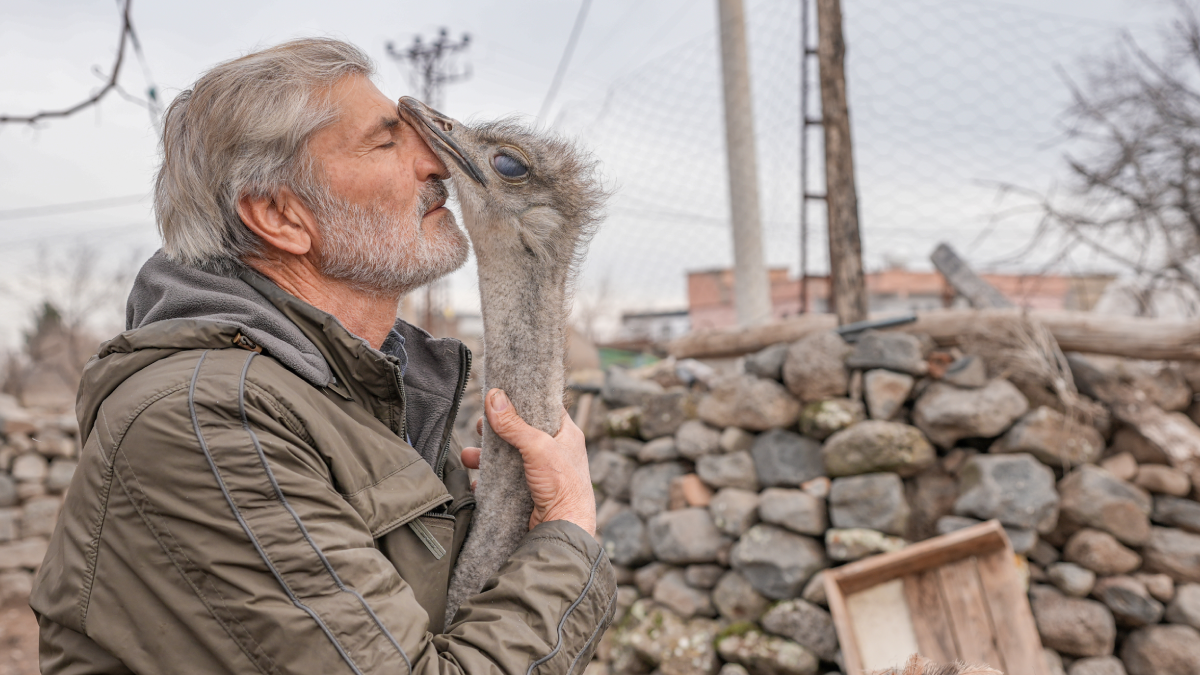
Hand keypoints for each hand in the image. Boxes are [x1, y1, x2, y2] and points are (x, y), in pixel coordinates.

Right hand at [460, 389, 595, 536]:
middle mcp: (555, 451)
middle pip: (520, 432)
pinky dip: (489, 479)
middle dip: (497, 430)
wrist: (564, 529)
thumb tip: (494, 397)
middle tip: (480, 426)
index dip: (523, 401)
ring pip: (509, 457)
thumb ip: (514, 424)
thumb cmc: (563, 485)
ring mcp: (542, 472)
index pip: (543, 408)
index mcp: (566, 434)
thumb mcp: (538, 447)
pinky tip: (477, 482)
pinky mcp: (529, 491)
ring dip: (486, 457)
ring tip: (468, 457)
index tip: (500, 395)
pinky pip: (504, 481)